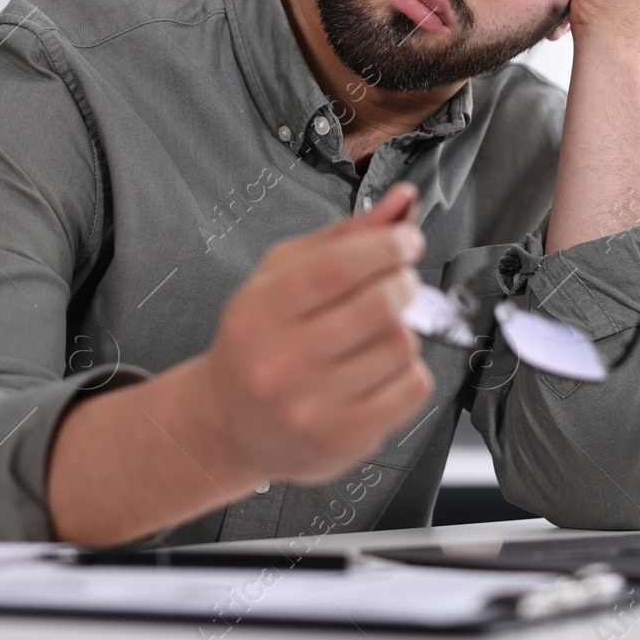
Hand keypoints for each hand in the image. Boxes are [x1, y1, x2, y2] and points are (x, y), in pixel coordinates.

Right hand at [191, 183, 433, 484]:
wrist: (229, 425)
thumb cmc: (259, 341)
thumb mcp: (280, 277)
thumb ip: (344, 236)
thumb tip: (403, 201)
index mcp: (260, 311)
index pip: (337, 268)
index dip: (386, 246)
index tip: (406, 240)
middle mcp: (281, 362)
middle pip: (378, 306)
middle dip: (404, 282)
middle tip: (399, 281)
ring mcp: (312, 406)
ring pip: (400, 346)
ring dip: (404, 329)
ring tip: (378, 332)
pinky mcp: (342, 439)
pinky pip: (411, 389)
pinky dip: (410, 370)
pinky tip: (382, 368)